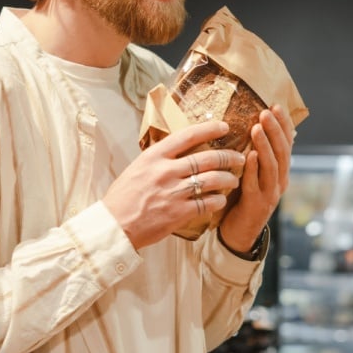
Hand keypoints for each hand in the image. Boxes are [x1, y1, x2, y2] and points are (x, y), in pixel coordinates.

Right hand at [104, 121, 246, 249]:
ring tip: (234, 180)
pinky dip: (218, 200)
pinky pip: (207, 203)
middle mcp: (165, 171)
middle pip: (207, 158)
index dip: (210, 129)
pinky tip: (221, 200)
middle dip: (229, 156)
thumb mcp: (137, 168)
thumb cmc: (123, 197)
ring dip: (228, 179)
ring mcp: (173, 193)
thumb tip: (179, 150)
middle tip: (239, 157)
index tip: (224, 127)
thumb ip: (159, 159)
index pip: (188, 136)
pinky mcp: (178, 213)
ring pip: (212, 180)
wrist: (114, 225)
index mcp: (154, 157)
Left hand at [218, 104, 294, 253]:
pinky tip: (250, 155)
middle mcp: (279, 182)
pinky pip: (255, 184)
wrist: (238, 234)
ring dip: (265, 145)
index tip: (276, 106)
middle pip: (282, 153)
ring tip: (257, 127)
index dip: (283, 125)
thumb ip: (257, 155)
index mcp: (281, 173)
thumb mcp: (254, 175)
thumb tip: (254, 126)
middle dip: (275, 130)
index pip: (287, 144)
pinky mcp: (255, 205)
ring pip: (272, 166)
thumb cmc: (242, 199)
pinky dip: (253, 169)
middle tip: (266, 112)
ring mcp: (269, 194)